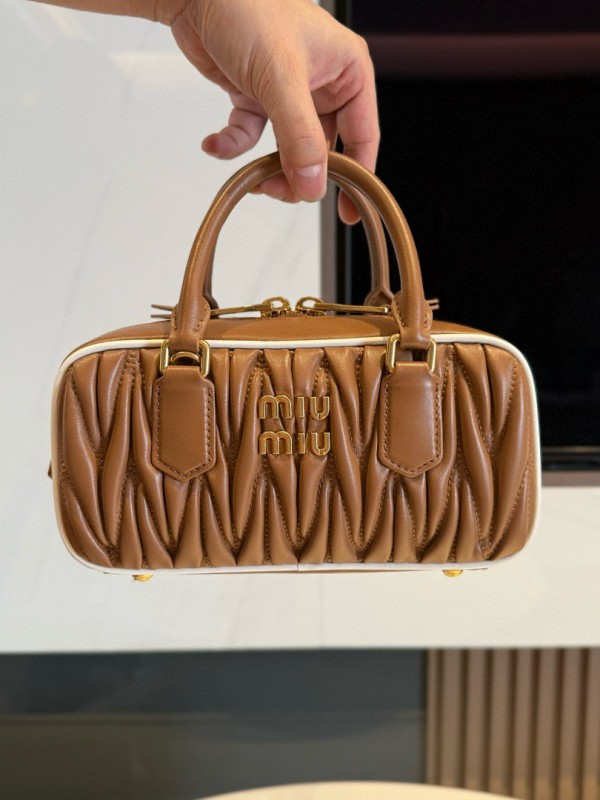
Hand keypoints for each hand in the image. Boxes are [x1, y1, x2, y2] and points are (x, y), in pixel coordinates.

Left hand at [158, 0, 379, 222]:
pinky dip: (234, 145)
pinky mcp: (256, 94)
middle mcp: (323, 83)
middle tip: (280, 191)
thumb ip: (300, 137)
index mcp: (347, 71)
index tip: (348, 211)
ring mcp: (288, 91)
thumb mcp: (281, 78)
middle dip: (300, 174)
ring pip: (288, 148)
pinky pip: (251, 134)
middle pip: (323, 149)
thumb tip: (313, 185)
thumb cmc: (248, 8)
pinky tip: (215, 143)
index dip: (357, 177)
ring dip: (268, 167)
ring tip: (250, 177)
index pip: (363, 136)